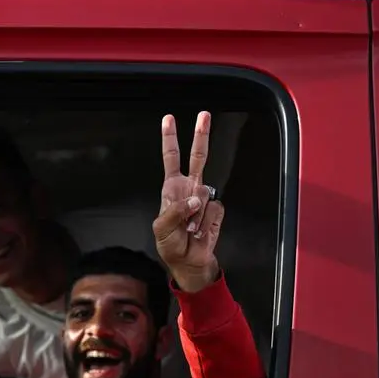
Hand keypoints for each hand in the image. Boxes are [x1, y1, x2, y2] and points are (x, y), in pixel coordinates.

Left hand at [152, 111, 224, 292]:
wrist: (189, 263)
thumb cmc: (171, 245)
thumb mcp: (162, 229)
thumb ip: (175, 211)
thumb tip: (195, 199)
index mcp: (171, 188)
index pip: (171, 159)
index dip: (170, 139)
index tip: (169, 119)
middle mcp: (189, 188)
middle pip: (198, 157)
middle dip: (201, 136)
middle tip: (204, 115)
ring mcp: (204, 199)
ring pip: (205, 193)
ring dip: (194, 216)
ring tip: (188, 230)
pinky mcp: (216, 211)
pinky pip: (213, 210)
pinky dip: (206, 223)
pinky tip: (200, 231)